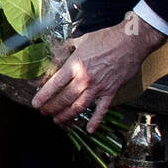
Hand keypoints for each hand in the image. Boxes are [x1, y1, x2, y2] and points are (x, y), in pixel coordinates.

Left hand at [31, 13, 166, 130]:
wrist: (131, 42)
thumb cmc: (108, 38)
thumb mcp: (81, 40)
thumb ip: (68, 49)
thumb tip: (58, 53)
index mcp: (75, 65)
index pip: (54, 84)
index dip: (43, 96)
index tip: (36, 103)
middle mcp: (84, 79)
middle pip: (64, 98)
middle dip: (51, 108)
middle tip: (44, 113)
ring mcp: (98, 87)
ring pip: (78, 106)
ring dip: (66, 115)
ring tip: (58, 120)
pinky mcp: (111, 92)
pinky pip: (102, 110)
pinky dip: (95, 121)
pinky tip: (89, 129)